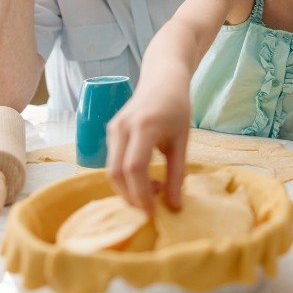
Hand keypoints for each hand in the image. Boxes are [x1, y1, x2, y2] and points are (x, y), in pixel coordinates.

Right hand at [105, 88, 190, 214]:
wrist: (162, 80)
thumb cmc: (176, 108)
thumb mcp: (182, 140)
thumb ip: (177, 173)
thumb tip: (174, 206)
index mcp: (144, 126)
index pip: (134, 167)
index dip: (141, 193)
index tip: (153, 212)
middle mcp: (123, 127)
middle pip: (116, 172)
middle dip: (131, 197)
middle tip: (151, 209)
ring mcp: (113, 128)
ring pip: (111, 170)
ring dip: (129, 188)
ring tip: (155, 190)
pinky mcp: (110, 132)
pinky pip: (112, 162)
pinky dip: (126, 178)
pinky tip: (146, 179)